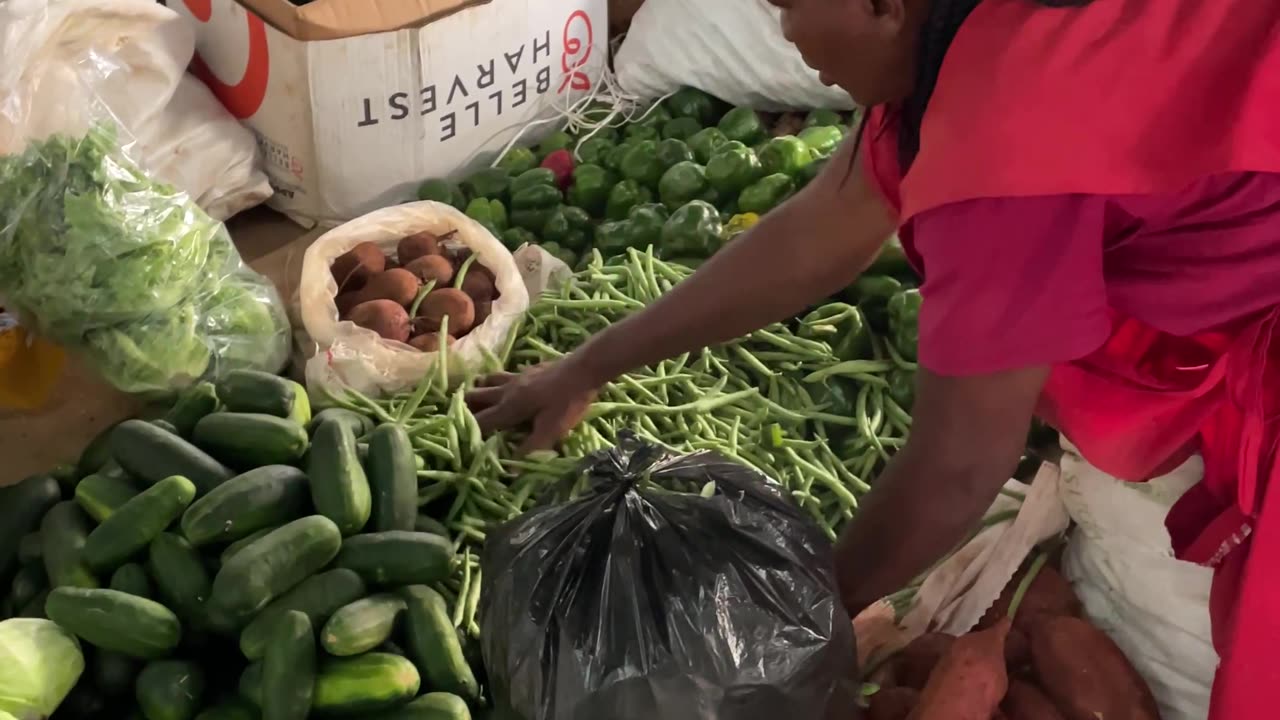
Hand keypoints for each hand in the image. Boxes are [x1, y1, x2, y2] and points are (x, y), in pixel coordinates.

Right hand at [465, 361, 598, 453]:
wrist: (584, 369)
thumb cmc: (567, 402)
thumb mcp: (552, 430)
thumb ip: (531, 449)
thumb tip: (511, 470)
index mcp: (509, 407)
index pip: (480, 421)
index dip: (469, 431)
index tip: (463, 440)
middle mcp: (506, 391)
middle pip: (475, 395)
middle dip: (468, 408)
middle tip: (469, 420)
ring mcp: (516, 377)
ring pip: (487, 380)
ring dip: (481, 390)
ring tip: (482, 402)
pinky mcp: (527, 370)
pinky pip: (504, 375)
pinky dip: (498, 382)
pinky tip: (508, 388)